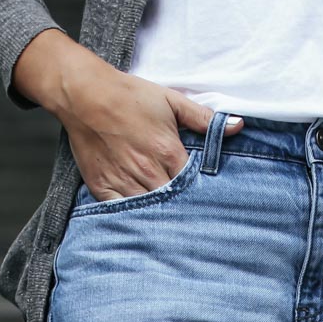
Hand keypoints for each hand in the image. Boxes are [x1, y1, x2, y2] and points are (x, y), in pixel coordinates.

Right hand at [11, 29, 242, 200]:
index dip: (200, 195)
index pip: (193, 187)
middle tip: (193, 222)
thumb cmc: (129, 96)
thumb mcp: (170, 100)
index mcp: (168, 153)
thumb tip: (237, 125)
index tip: (207, 203)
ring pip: (149, 213)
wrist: (85, 95)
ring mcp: (124, 182)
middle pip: (173, 204)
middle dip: (182, 211)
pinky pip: (121, 213)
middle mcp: (148, 172)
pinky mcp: (103, 188)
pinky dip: (131, 219)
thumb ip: (203, 118)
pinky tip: (141, 223)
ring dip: (159, 218)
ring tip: (170, 227)